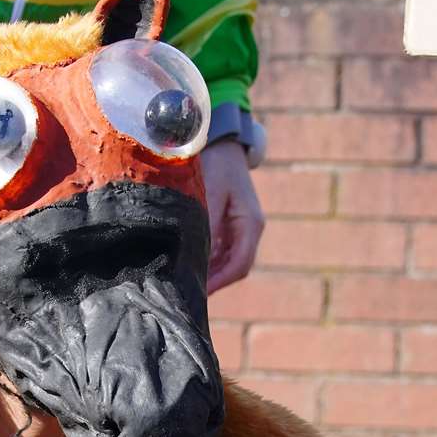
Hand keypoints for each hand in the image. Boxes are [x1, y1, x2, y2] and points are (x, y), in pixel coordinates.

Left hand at [201, 138, 263, 294]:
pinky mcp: (229, 227)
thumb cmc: (217, 164)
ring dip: (209, 273)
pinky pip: (219, 253)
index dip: (220, 282)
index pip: (240, 265)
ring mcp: (240, 230)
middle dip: (213, 282)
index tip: (200, 292)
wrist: (222, 144)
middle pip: (234, 268)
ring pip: (227, 263)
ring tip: (185, 282)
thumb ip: (207, 222)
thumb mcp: (211, 192)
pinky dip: (206, 262)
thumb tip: (196, 251)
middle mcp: (249, 231)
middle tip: (188, 292)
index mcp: (251, 224)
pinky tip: (188, 266)